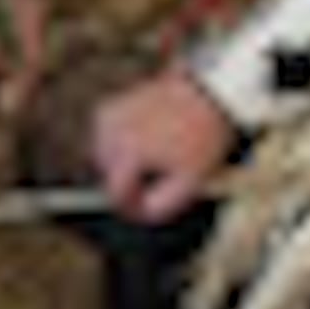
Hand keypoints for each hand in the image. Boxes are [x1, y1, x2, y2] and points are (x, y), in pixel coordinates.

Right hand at [93, 65, 233, 221]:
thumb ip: (162, 206)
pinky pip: (104, 140)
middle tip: (160, 176)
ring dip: (123, 164)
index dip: (131, 206)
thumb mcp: (191, 180)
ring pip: (102, 159)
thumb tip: (139, 215)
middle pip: (107, 177)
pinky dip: (119, 145)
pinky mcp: (106, 108)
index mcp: (128, 151)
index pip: (115, 194)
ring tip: (155, 155)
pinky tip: (145, 139)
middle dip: (129, 182)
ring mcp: (105, 118)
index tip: (148, 206)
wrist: (206, 93)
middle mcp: (109, 133)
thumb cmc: (201, 135)